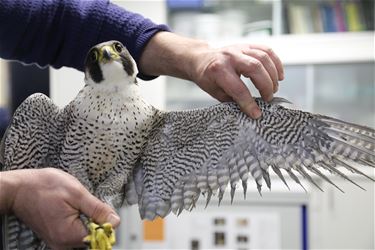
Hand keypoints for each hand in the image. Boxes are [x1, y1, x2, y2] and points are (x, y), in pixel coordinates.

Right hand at [1, 168, 119, 248]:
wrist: (19, 188)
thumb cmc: (44, 187)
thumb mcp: (76, 193)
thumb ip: (97, 209)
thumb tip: (114, 221)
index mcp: (69, 235)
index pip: (100, 236)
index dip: (105, 222)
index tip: (101, 209)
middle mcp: (63, 243)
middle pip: (92, 237)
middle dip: (95, 220)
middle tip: (85, 204)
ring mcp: (58, 241)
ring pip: (84, 234)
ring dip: (86, 220)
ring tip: (76, 205)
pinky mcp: (55, 236)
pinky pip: (74, 233)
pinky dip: (78, 221)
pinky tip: (72, 210)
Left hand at [190, 44, 283, 118]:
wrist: (201, 59)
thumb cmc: (207, 77)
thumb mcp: (215, 92)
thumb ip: (232, 100)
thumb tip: (250, 110)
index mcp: (218, 70)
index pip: (238, 88)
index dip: (249, 103)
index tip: (256, 113)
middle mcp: (230, 57)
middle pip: (255, 68)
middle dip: (266, 86)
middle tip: (268, 98)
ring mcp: (239, 49)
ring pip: (263, 57)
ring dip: (273, 75)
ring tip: (274, 89)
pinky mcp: (247, 45)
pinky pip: (266, 50)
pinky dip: (276, 63)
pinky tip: (279, 75)